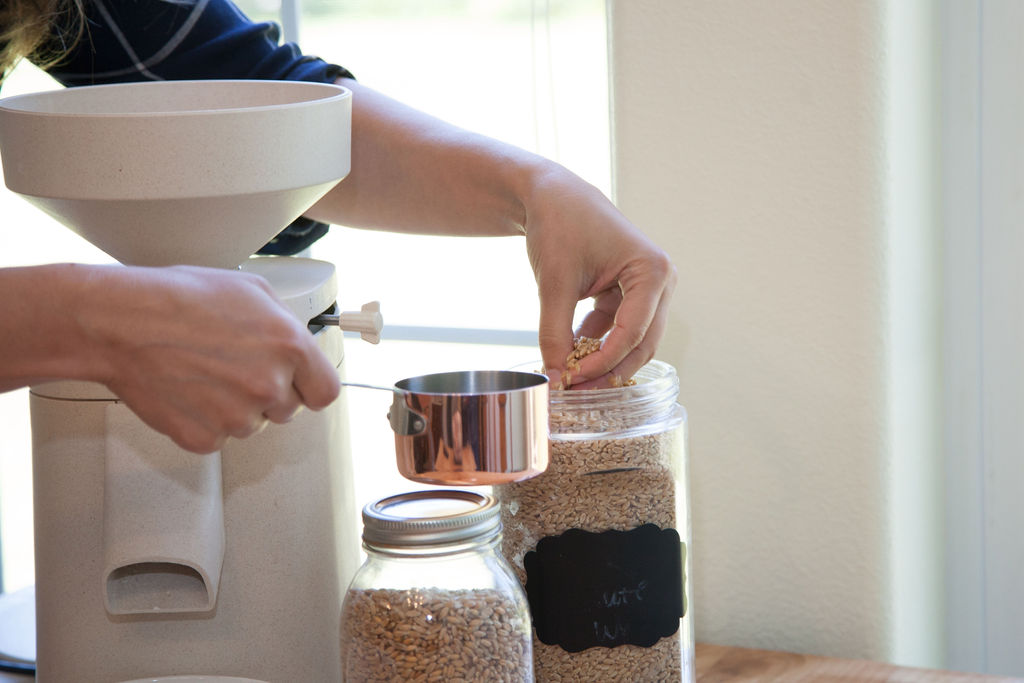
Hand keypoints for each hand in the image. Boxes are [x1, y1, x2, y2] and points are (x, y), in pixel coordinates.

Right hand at [80, 265, 339, 452]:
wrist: (121, 323)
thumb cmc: (179, 299)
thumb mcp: (251, 290)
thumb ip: (284, 324)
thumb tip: (296, 343)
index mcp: (289, 348)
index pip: (326, 392)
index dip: (310, 386)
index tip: (299, 384)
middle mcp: (269, 387)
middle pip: (287, 409)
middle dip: (267, 392)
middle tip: (234, 367)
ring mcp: (237, 418)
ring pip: (251, 424)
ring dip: (235, 406)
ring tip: (204, 372)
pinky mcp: (203, 438)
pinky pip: (217, 437)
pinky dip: (204, 420)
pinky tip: (187, 389)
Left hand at [524, 166, 675, 388]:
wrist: (551, 196)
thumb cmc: (560, 226)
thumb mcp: (555, 283)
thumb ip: (555, 334)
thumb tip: (556, 379)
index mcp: (652, 271)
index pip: (633, 332)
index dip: (603, 363)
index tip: (572, 381)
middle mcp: (659, 281)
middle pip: (642, 343)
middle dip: (609, 370)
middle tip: (577, 394)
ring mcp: (648, 289)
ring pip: (631, 341)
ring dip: (603, 362)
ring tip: (571, 381)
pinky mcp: (629, 293)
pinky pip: (617, 330)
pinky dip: (596, 345)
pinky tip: (571, 359)